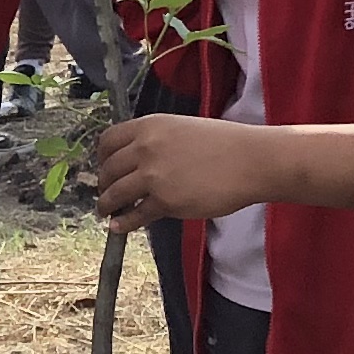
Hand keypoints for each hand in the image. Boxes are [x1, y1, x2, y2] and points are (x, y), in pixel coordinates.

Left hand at [89, 112, 273, 230]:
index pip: (108, 141)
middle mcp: (145, 148)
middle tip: (106, 193)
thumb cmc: (224, 144)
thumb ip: (156, 142)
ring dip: (106, 205)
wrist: (250, 161)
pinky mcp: (165, 201)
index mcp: (149, 126)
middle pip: (108, 170)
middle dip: (103, 184)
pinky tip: (119, 227)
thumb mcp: (182, 129)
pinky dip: (123, 223)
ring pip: (115, 193)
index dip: (102, 158)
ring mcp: (153, 175)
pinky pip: (134, 215)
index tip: (104, 168)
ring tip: (106, 212)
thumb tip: (138, 161)